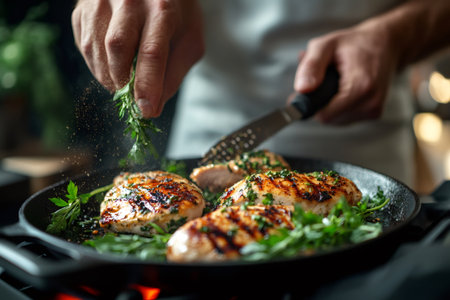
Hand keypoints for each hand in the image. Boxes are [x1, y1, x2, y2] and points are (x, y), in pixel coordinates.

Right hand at [72, 0, 203, 117]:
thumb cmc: (177, 15)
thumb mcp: (189, 41)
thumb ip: (173, 74)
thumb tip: (153, 107)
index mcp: (161, 8)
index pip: (152, 52)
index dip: (148, 85)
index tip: (147, 111)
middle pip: (117, 47)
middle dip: (123, 81)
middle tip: (132, 97)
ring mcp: (101, 0)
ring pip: (94, 47)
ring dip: (107, 76)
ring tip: (122, 83)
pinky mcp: (83, 7)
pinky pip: (83, 44)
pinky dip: (96, 64)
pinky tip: (111, 66)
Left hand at [294, 20, 397, 124]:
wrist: (385, 44)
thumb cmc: (355, 43)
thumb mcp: (326, 45)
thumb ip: (311, 66)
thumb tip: (302, 89)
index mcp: (361, 86)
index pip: (325, 115)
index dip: (311, 104)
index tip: (307, 91)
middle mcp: (370, 102)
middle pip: (329, 118)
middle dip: (320, 102)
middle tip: (323, 80)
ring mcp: (373, 111)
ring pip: (336, 120)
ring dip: (329, 105)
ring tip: (336, 83)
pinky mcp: (373, 114)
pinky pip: (345, 118)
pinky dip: (339, 106)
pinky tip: (343, 89)